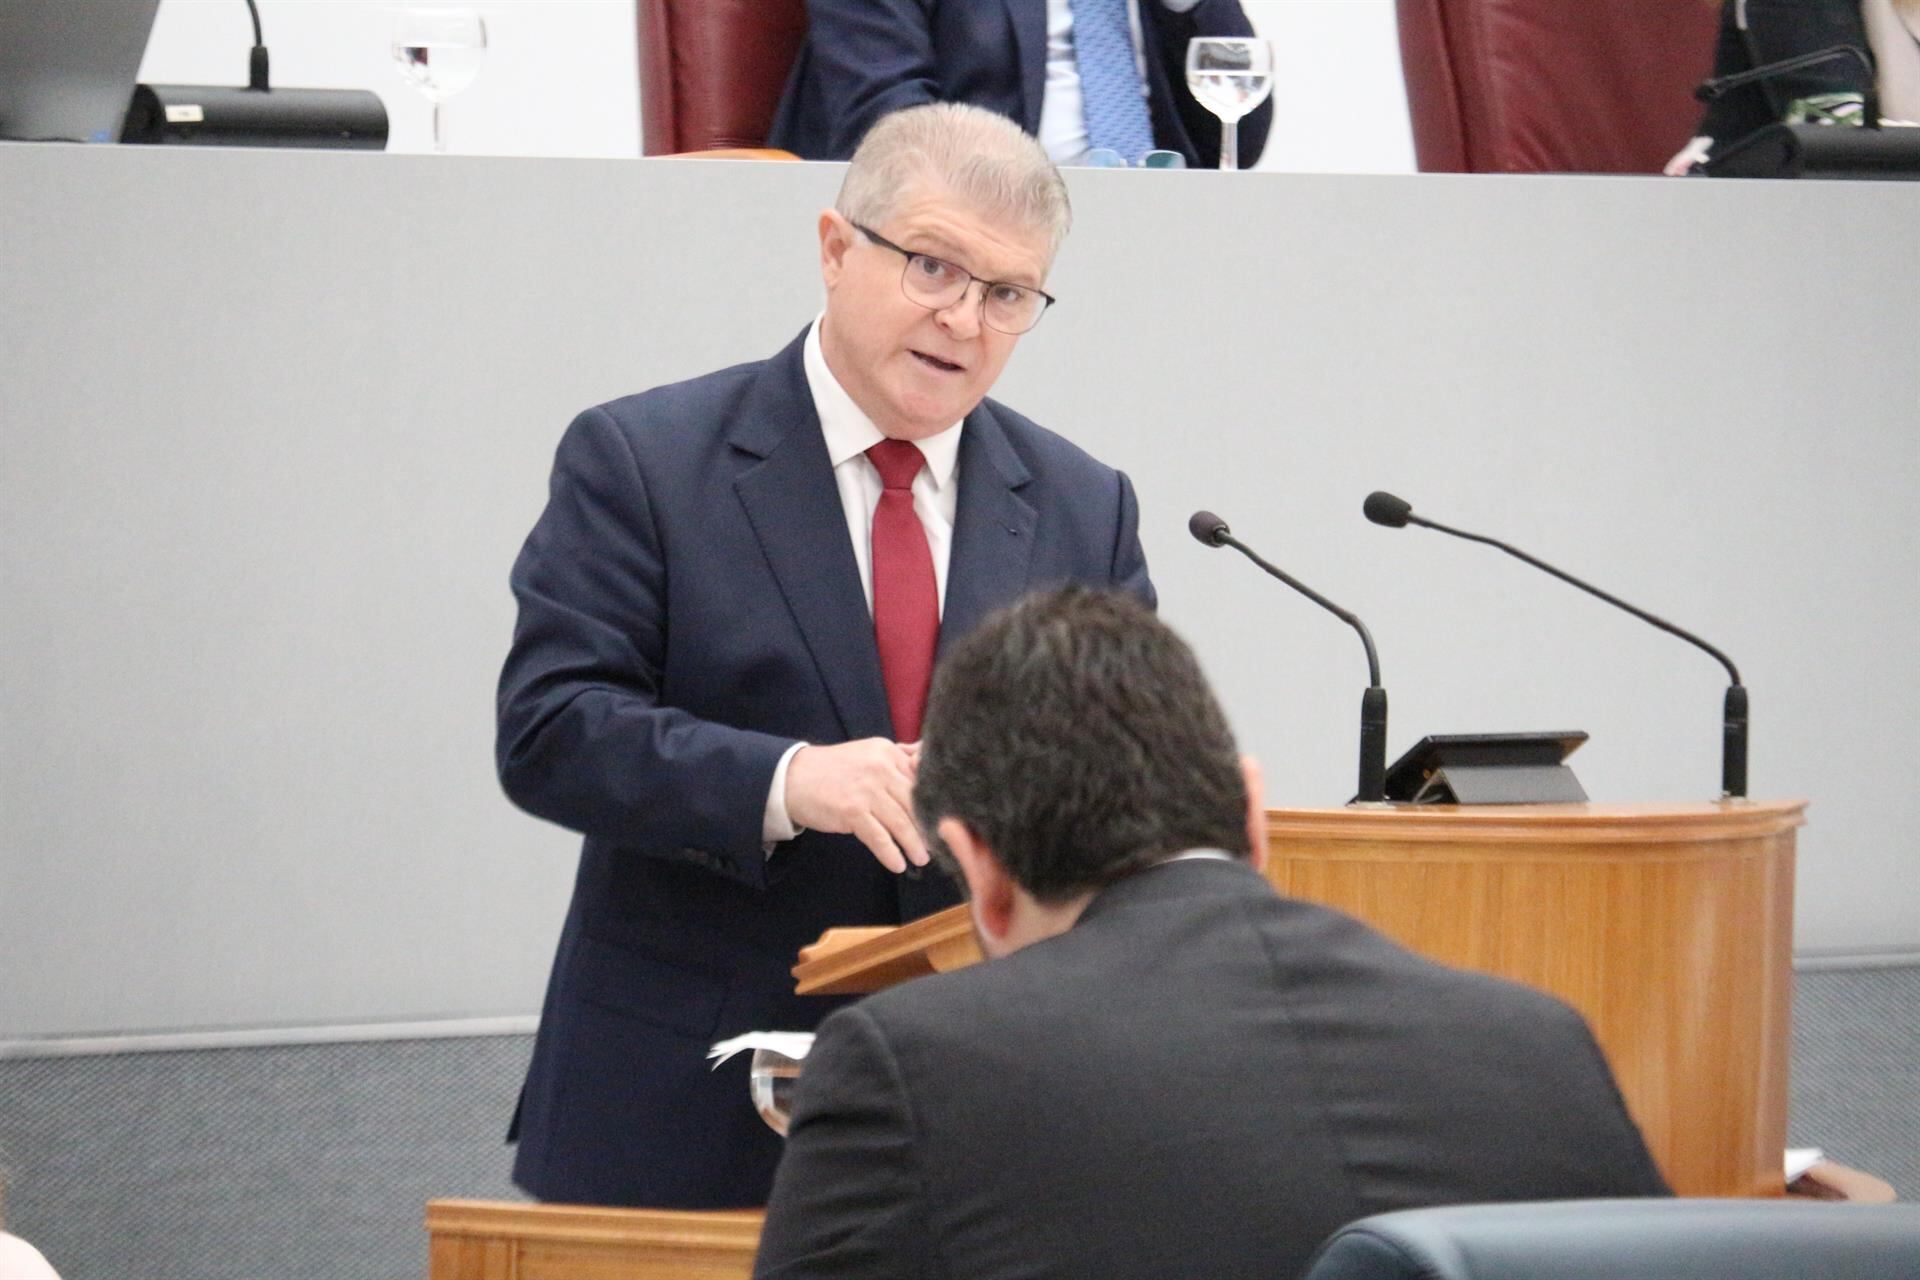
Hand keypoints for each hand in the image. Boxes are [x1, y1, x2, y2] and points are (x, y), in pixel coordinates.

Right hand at [785, 739, 929, 873]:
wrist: (792, 778)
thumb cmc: (833, 770)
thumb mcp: (867, 753)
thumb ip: (897, 758)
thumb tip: (926, 762)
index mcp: (887, 752)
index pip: (920, 779)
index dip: (933, 801)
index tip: (944, 819)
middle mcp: (880, 767)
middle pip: (915, 802)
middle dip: (928, 826)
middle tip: (938, 843)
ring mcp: (866, 790)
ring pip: (901, 822)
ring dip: (914, 844)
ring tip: (922, 858)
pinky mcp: (852, 811)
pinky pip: (879, 838)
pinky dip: (891, 854)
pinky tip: (898, 864)